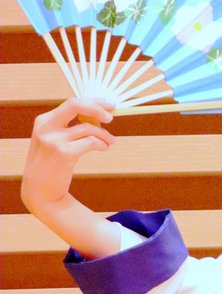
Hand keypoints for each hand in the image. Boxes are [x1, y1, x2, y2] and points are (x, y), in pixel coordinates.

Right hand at [21, 97, 114, 211]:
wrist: (39, 191)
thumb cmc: (50, 165)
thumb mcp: (52, 141)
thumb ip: (66, 128)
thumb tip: (95, 115)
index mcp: (43, 121)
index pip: (71, 102)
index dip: (92, 101)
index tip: (107, 105)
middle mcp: (46, 128)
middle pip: (76, 105)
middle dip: (97, 108)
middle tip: (111, 117)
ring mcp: (54, 140)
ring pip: (88, 128)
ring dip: (104, 134)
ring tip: (111, 141)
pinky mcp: (63, 154)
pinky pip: (90, 142)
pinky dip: (101, 144)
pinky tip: (104, 147)